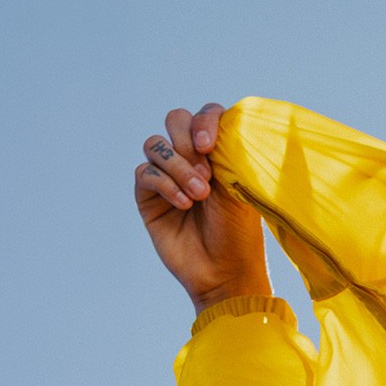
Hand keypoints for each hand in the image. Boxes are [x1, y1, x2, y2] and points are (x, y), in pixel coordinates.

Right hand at [134, 103, 269, 313]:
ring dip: (178, 166)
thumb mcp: (240, 183)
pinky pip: (145, 173)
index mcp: (217, 150)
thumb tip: (209, 125)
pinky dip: (165, 185)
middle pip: (175, 120)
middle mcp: (190, 158)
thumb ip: (226, 148)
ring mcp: (167, 177)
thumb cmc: (240, 230)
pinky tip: (183, 204)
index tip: (209, 146)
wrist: (224, 271)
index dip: (204, 122)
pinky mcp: (148, 198)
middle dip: (188, 142)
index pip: (205, 115)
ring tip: (198, 195)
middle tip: (206, 173)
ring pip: (155, 145)